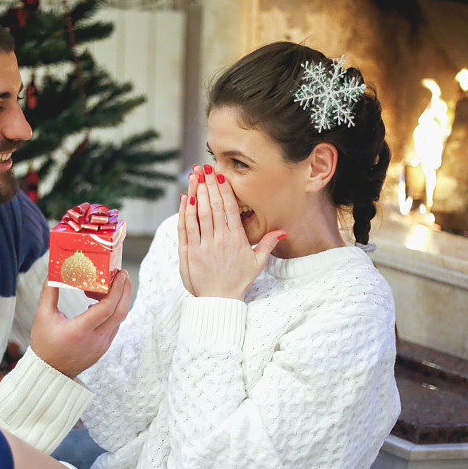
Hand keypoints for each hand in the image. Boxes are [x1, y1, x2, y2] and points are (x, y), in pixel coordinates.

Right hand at [29, 269, 131, 377]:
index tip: (120, 274)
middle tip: (123, 274)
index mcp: (80, 331)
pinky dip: (113, 311)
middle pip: (120, 312)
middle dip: (125, 291)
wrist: (50, 372)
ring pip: (119, 319)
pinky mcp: (104, 347)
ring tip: (110, 284)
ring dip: (119, 300)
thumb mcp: (43, 316)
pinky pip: (114, 325)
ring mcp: (102, 345)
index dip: (116, 289)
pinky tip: (103, 302)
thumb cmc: (44, 344)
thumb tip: (53, 272)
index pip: (107, 308)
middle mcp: (95, 339)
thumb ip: (49, 292)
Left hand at [179, 165, 285, 299]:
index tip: (219, 174)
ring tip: (193, 176)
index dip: (223, 189)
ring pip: (197, 214)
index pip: (228, 208)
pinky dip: (184, 212)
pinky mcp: (188, 253)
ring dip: (194, 193)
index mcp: (236, 240)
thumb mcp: (257, 263)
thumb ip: (268, 243)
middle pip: (212, 206)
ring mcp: (202, 246)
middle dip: (207, 184)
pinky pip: (185, 228)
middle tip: (203, 167)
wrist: (218, 301)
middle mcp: (219, 240)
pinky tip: (184, 198)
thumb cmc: (238, 281)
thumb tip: (283, 231)